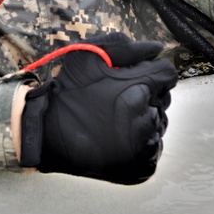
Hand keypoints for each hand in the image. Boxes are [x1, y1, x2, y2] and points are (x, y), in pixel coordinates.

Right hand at [20, 33, 177, 183]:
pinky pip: (154, 148)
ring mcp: (143, 148)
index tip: (133, 77)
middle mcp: (145, 120)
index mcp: (137, 90)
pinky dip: (142, 143)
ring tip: (116, 119)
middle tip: (119, 98)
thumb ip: (124, 46)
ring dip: (145, 118)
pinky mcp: (140, 168)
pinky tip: (119, 138)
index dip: (151, 71)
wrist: (45, 136)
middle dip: (148, 94)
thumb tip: (156, 48)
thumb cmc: (66, 94)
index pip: (168, 73)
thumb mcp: (87, 56)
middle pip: (165, 99)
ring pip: (160, 124)